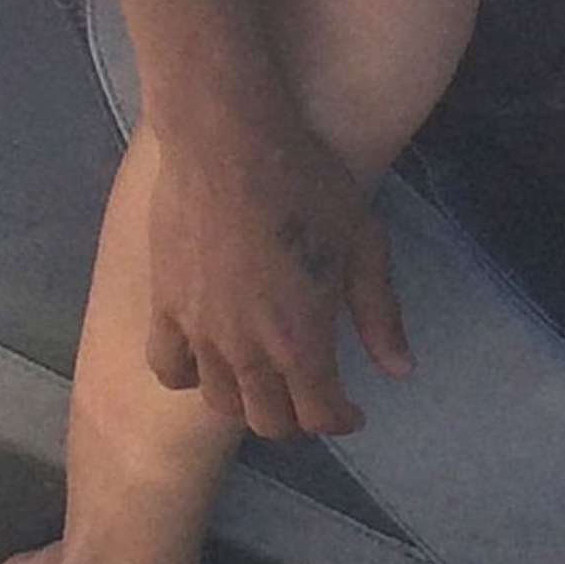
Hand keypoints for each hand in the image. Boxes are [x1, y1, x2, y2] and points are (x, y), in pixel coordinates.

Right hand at [144, 119, 414, 439]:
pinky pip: (167, 367)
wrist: (228, 142)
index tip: (350, 410)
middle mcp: (249, 351)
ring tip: (261, 379)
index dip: (340, 420)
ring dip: (247, 402)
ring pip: (220, 401)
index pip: (319, 416)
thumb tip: (400, 371)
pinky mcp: (164, 307)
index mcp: (303, 341)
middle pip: (269, 421)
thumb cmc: (306, 184)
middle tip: (308, 395)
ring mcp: (200, 332)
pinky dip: (187, 376)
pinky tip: (204, 360)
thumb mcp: (362, 243)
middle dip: (296, 418)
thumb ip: (379, 312)